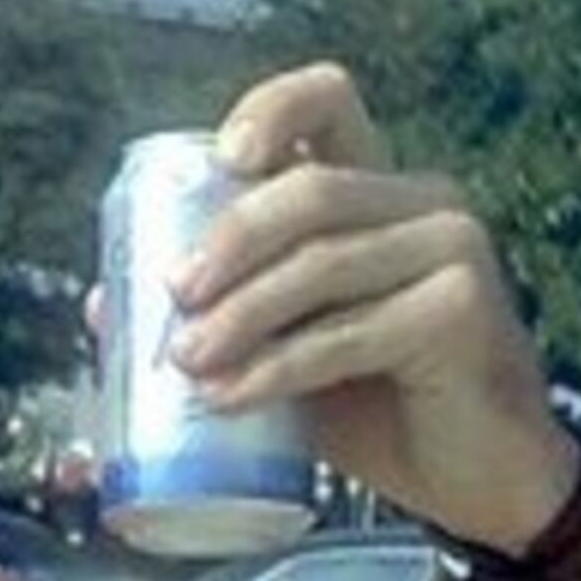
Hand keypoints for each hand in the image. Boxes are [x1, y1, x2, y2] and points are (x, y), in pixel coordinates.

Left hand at [178, 65, 577, 558]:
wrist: (476, 477)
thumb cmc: (378, 408)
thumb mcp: (286, 353)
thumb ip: (225, 318)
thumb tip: (104, 305)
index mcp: (379, 194)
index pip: (329, 102)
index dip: (272, 111)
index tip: (221, 160)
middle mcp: (425, 203)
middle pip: (309, 192)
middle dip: (226, 243)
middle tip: (173, 300)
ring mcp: (452, 250)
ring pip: (322, 263)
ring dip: (240, 315)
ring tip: (185, 363)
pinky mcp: (461, 311)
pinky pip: (346, 333)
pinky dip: (275, 369)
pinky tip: (228, 400)